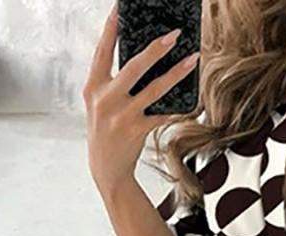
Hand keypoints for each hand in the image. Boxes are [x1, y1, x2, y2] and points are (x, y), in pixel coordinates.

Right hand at [83, 3, 200, 195]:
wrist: (106, 169)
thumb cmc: (106, 131)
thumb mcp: (100, 104)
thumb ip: (113, 83)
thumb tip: (144, 60)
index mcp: (92, 87)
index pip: (102, 50)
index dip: (112, 27)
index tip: (121, 7)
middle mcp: (104, 99)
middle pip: (134, 66)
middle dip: (156, 48)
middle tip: (174, 34)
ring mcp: (120, 115)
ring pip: (154, 88)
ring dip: (176, 73)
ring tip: (193, 59)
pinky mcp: (136, 130)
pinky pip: (162, 113)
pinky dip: (176, 106)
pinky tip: (189, 99)